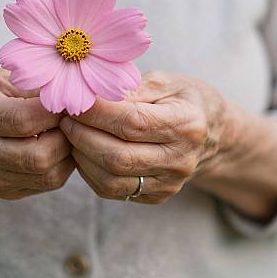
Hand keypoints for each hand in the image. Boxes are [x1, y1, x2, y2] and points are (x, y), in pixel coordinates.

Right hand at [0, 69, 74, 199]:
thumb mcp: (3, 78)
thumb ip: (34, 84)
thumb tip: (72, 92)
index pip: (26, 119)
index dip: (56, 110)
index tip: (70, 99)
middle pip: (40, 155)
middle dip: (67, 135)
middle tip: (74, 118)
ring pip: (49, 174)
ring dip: (68, 152)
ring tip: (68, 131)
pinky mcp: (4, 191)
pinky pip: (47, 184)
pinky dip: (62, 165)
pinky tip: (58, 145)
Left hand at [60, 71, 227, 203]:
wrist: (212, 132)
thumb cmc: (183, 98)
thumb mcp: (164, 81)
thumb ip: (128, 87)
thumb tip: (87, 94)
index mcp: (187, 124)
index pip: (132, 123)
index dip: (96, 113)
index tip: (73, 99)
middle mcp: (181, 159)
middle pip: (118, 157)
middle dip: (81, 136)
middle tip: (65, 117)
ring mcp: (169, 183)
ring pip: (111, 180)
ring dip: (81, 156)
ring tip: (70, 133)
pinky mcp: (156, 196)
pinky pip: (113, 191)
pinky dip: (89, 171)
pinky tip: (82, 150)